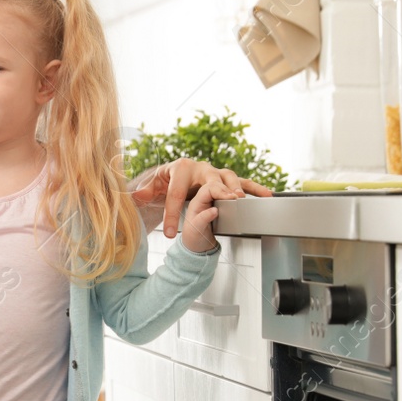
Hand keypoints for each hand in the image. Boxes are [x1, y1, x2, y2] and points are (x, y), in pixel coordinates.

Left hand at [130, 158, 272, 251]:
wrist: (174, 177)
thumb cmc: (163, 183)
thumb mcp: (151, 188)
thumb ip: (144, 192)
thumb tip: (135, 196)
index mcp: (180, 168)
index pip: (176, 193)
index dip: (172, 214)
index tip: (171, 233)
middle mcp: (200, 168)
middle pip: (210, 180)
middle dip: (216, 191)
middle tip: (221, 203)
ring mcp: (215, 173)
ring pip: (228, 178)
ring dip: (235, 189)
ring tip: (240, 200)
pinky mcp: (225, 180)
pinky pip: (243, 183)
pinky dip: (255, 188)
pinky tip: (266, 195)